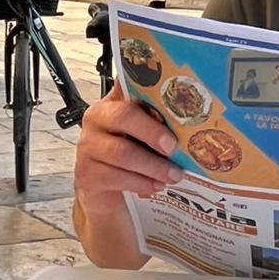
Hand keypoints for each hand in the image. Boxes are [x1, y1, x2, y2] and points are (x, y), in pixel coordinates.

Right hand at [74, 88, 182, 215]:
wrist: (102, 191)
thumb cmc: (126, 155)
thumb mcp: (139, 134)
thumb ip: (154, 120)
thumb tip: (191, 116)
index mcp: (110, 104)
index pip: (128, 88)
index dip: (150, 93)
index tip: (174, 105)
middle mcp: (95, 121)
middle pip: (124, 117)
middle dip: (153, 132)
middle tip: (174, 146)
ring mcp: (87, 149)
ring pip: (123, 153)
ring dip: (153, 165)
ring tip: (174, 174)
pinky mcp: (87, 176)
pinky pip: (118, 177)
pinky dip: (142, 183)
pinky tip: (157, 185)